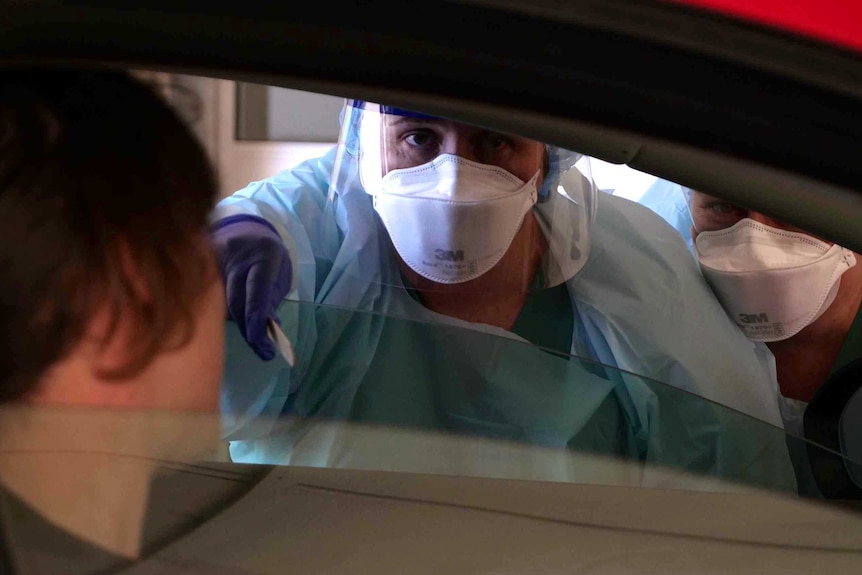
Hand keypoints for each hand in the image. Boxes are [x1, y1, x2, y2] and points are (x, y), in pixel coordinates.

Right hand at [211, 215, 292, 359]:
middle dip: (247, 328)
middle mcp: (236, 256)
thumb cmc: (266, 257)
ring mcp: (214, 259)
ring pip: (217, 301)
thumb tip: (263, 330)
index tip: (260, 342)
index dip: (257, 317)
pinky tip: (224, 321)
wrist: (245, 230)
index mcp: (264, 256)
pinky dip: (214, 311)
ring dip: (231, 322)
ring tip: (247, 336)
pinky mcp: (198, 266)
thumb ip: (270, 300)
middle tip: (260, 349)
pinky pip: (204, 294)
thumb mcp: (279, 274)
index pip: (258, 289)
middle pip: (236, 300)